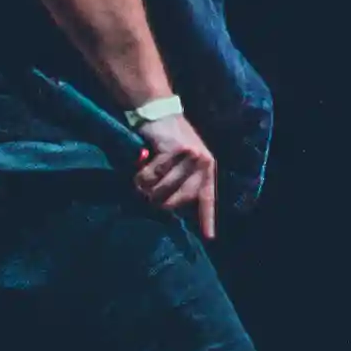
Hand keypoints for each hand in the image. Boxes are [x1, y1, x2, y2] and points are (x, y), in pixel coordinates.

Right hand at [130, 109, 222, 236]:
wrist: (158, 111)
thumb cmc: (166, 141)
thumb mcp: (181, 161)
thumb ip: (180, 182)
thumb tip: (168, 208)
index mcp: (207, 169)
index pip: (207, 199)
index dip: (207, 220)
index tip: (209, 238)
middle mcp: (204, 164)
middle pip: (175, 201)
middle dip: (157, 201)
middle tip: (146, 191)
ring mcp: (191, 157)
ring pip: (161, 189)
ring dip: (145, 186)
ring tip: (142, 176)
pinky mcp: (176, 151)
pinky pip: (151, 175)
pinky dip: (141, 173)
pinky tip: (141, 163)